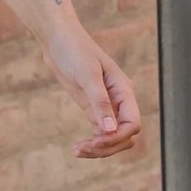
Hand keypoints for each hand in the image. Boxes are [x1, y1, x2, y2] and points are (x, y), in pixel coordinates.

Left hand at [41, 25, 141, 158]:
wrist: (58, 39)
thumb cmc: (74, 50)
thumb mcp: (87, 75)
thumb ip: (99, 102)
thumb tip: (109, 129)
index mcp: (124, 90)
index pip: (132, 123)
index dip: (117, 137)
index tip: (96, 141)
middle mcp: (119, 100)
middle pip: (125, 135)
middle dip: (108, 146)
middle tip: (82, 149)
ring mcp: (106, 106)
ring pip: (112, 137)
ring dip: (99, 148)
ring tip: (77, 151)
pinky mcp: (93, 108)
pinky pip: (100, 132)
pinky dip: (92, 143)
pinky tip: (77, 147)